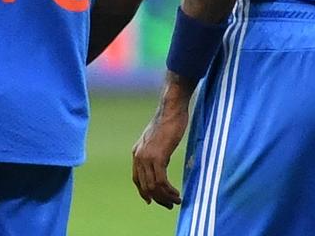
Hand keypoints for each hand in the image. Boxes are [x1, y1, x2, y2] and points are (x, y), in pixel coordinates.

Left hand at [132, 80, 191, 208]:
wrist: (171, 109)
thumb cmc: (168, 122)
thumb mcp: (157, 141)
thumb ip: (155, 154)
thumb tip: (160, 167)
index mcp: (137, 152)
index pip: (137, 179)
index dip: (145, 193)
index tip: (155, 201)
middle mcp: (138, 156)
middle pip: (145, 186)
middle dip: (158, 199)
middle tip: (171, 205)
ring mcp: (147, 156)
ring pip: (153, 186)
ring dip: (165, 197)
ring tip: (177, 201)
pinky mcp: (158, 156)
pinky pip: (161, 181)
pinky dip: (169, 191)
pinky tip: (177, 193)